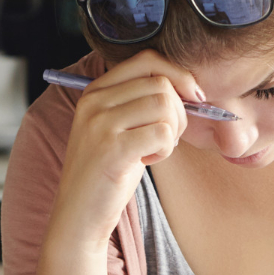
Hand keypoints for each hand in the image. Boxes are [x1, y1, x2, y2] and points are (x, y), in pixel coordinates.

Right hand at [47, 52, 204, 246]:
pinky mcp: (112, 149)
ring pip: (164, 106)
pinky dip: (165, 150)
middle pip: (161, 84)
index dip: (178, 74)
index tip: (194, 96)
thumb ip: (141, 102)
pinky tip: (148, 161)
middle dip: (179, 111)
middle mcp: (95, 102)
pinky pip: (162, 134)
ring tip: (155, 150)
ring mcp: (100, 124)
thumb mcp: (117, 128)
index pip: (147, 60)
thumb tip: (189, 86)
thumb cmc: (107, 172)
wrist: (79, 213)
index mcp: (96, 91)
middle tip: (168, 138)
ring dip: (172, 132)